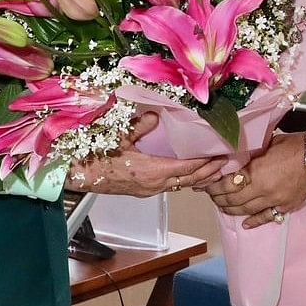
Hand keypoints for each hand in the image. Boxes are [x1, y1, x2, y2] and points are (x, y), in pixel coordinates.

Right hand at [69, 112, 224, 197]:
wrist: (79, 176)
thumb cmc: (96, 157)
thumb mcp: (118, 138)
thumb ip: (139, 127)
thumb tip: (155, 115)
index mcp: (150, 172)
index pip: (186, 168)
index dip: (205, 162)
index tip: (220, 154)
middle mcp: (154, 185)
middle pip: (189, 181)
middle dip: (209, 172)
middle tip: (227, 162)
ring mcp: (149, 190)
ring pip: (182, 186)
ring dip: (200, 178)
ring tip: (216, 170)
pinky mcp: (144, 191)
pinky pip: (172, 187)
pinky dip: (186, 180)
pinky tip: (192, 175)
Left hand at [202, 131, 305, 227]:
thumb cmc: (296, 145)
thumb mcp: (268, 144)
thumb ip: (252, 154)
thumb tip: (239, 155)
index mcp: (256, 172)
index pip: (227, 184)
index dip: (215, 186)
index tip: (208, 184)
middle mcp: (263, 190)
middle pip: (234, 200)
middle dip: (219, 199)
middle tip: (212, 196)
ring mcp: (275, 200)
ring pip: (247, 211)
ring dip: (232, 210)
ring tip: (223, 207)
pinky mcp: (286, 206)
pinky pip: (267, 217)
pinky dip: (254, 222)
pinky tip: (246, 224)